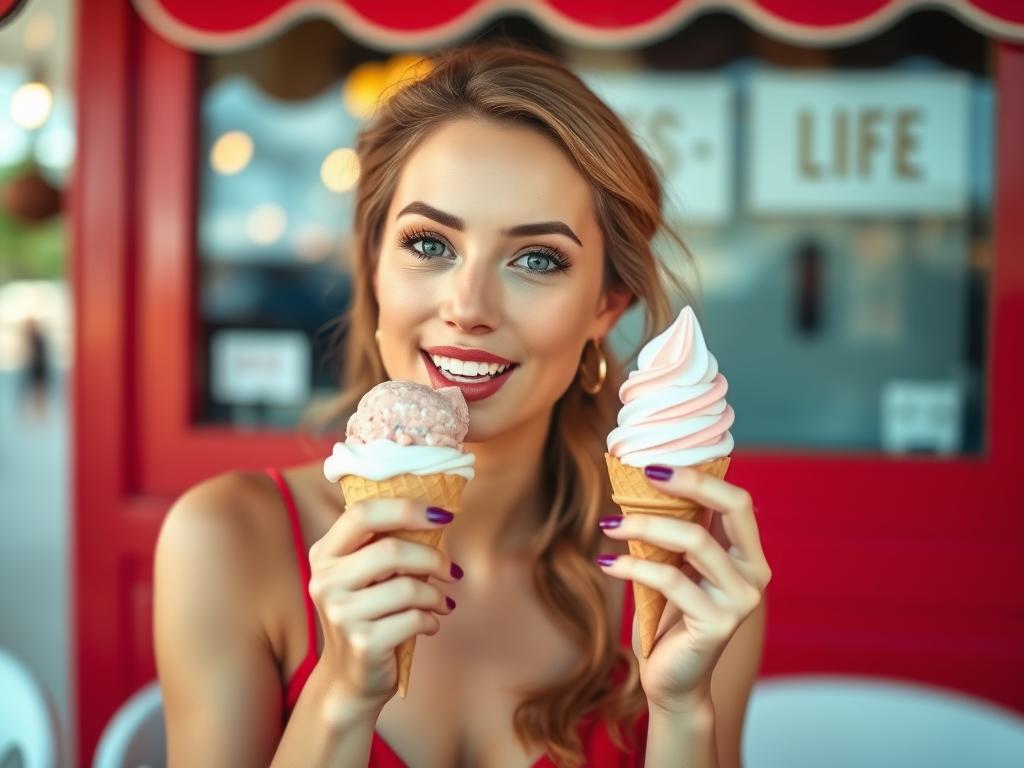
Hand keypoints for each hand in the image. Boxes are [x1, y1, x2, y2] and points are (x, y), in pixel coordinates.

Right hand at [307, 499, 461, 709]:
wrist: (350, 679)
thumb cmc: (368, 615)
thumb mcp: (366, 576)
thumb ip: (386, 544)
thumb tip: (437, 515)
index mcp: (324, 554)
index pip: (363, 513)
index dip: (406, 508)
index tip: (443, 515)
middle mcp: (325, 581)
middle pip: (391, 551)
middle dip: (433, 559)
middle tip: (452, 571)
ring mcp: (340, 614)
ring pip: (408, 588)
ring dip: (436, 595)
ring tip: (442, 603)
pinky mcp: (363, 643)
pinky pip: (414, 619)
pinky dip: (431, 620)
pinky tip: (429, 625)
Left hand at [596, 464, 771, 713]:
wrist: (673, 680)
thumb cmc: (671, 617)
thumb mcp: (678, 566)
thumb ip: (680, 531)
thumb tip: (647, 481)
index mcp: (749, 555)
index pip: (738, 501)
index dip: (701, 477)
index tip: (654, 466)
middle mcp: (755, 575)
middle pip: (731, 509)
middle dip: (688, 485)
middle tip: (641, 476)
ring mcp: (740, 600)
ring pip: (695, 540)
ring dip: (645, 525)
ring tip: (608, 524)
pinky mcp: (717, 624)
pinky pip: (669, 580)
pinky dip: (633, 565)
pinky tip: (608, 562)